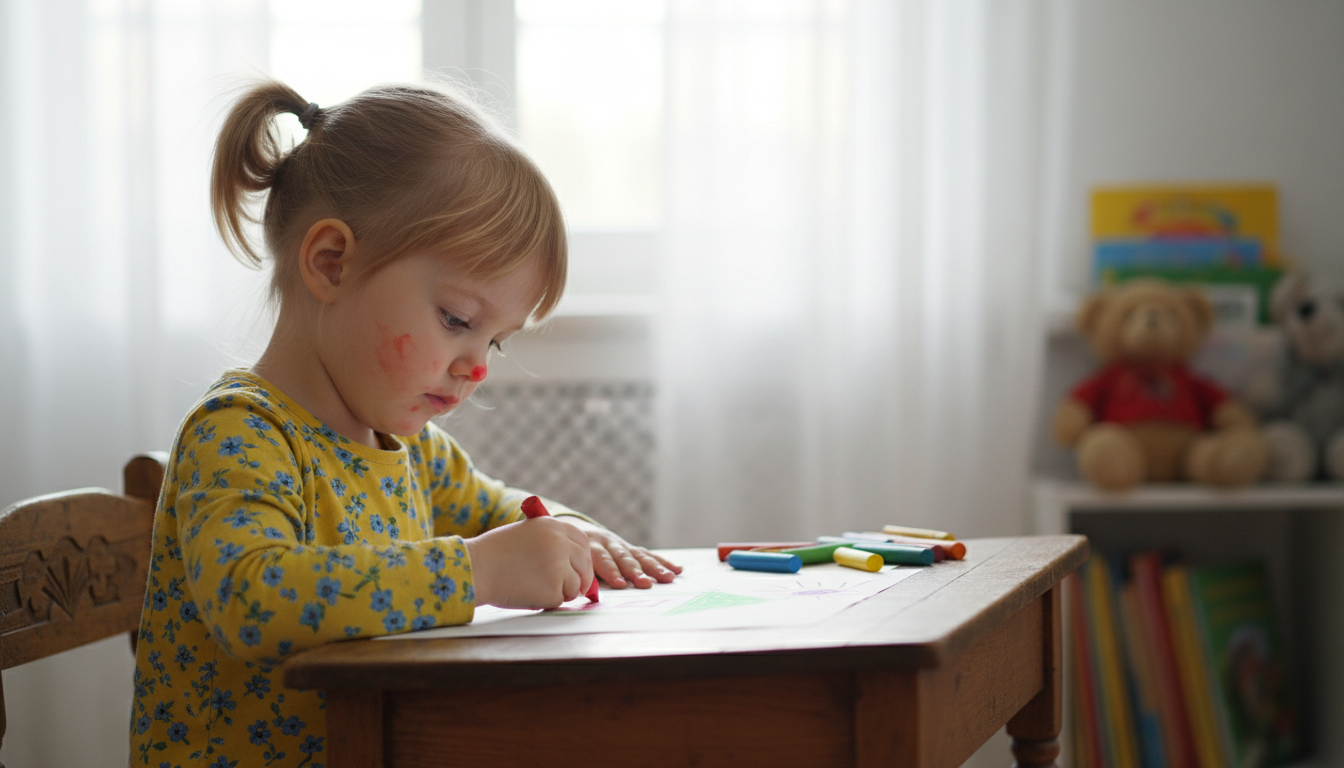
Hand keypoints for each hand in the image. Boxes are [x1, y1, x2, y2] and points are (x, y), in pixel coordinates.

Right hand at [463, 517, 592, 608]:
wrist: (476, 568)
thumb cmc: (493, 554)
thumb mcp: (525, 533)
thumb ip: (548, 541)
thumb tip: (571, 561)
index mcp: (552, 526)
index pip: (581, 541)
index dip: (583, 558)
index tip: (582, 569)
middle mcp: (560, 543)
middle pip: (584, 563)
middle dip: (583, 578)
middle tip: (579, 590)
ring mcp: (559, 565)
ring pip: (575, 584)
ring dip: (563, 592)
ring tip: (536, 588)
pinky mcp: (553, 587)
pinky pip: (559, 599)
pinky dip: (547, 601)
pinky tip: (528, 593)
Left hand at [561, 518, 682, 588]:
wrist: (575, 529)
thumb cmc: (572, 554)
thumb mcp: (571, 559)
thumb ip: (580, 575)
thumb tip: (586, 595)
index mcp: (590, 546)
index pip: (602, 560)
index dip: (611, 572)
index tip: (621, 584)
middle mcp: (608, 543)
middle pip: (624, 558)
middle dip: (636, 572)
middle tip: (646, 583)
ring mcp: (621, 544)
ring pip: (640, 556)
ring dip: (654, 568)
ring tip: (668, 578)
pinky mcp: (631, 547)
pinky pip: (649, 554)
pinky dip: (663, 562)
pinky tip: (678, 569)